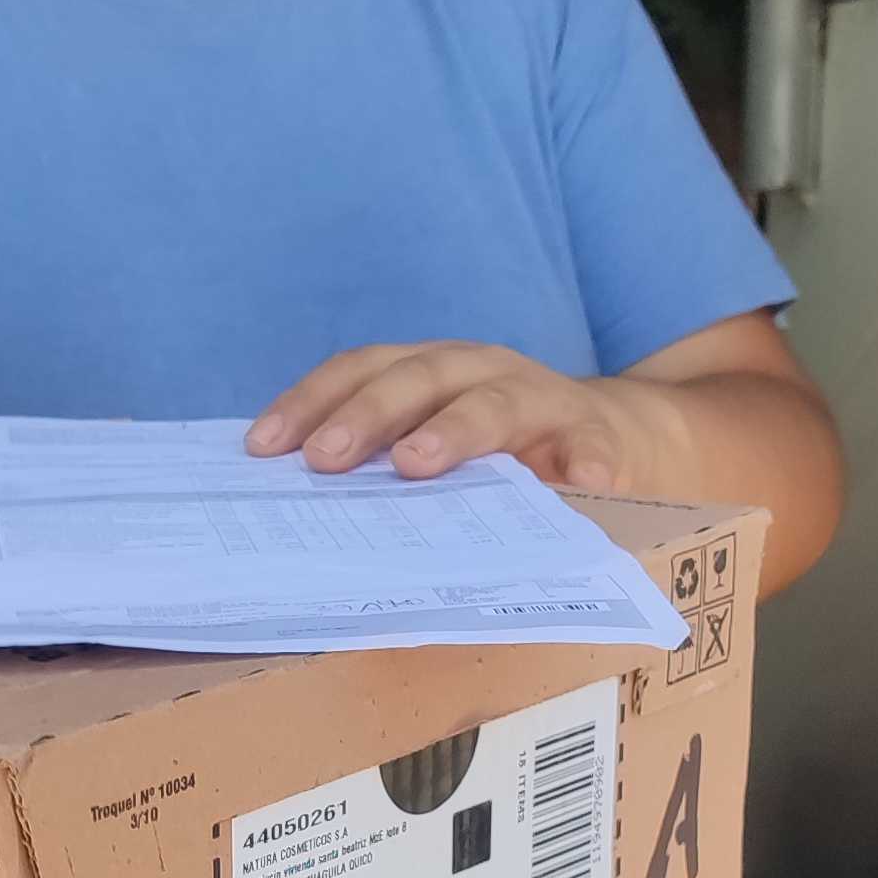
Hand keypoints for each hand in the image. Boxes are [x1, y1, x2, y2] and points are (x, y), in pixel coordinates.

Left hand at [245, 341, 670, 490]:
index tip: (263, 446)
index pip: (361, 371)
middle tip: (326, 456)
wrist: (614, 441)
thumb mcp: (439, 445)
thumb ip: (382, 465)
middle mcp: (481, 372)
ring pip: (495, 403)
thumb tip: (295, 506)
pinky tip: (584, 484)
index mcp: (431, 372)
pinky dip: (588, 463)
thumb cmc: (502, 453)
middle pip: (418, 378)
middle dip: (368, 413)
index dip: (310, 402)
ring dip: (455, 430)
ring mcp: (542, 401)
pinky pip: (592, 449)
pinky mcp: (599, 438)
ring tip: (418, 462)